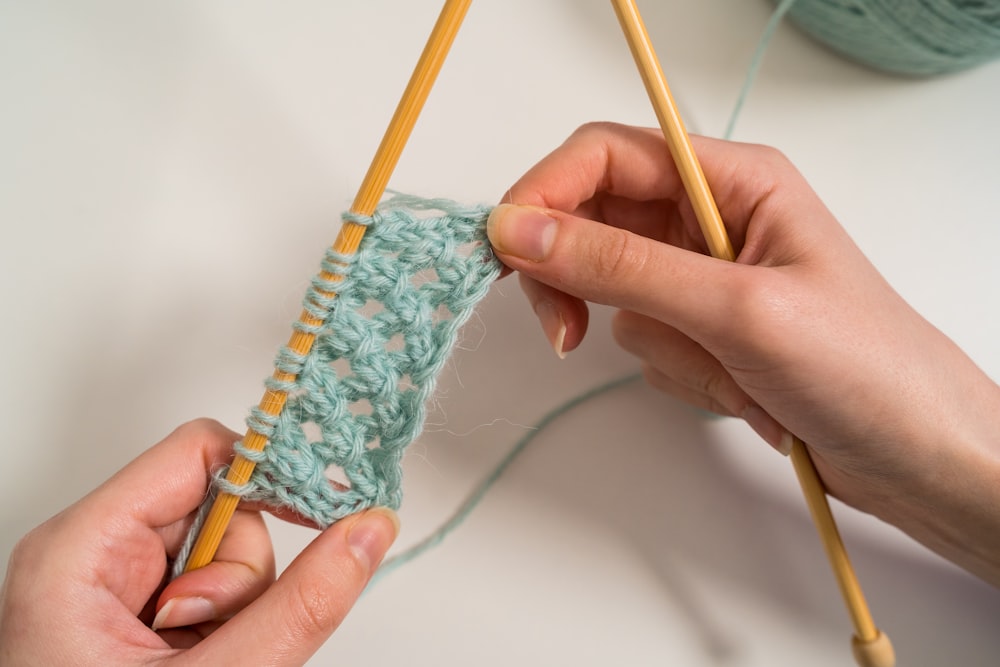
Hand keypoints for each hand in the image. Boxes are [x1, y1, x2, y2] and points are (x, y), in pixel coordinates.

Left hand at [0, 419, 397, 664]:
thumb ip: (297, 606)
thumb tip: (368, 531)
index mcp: (81, 548)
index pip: (198, 451)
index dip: (268, 473)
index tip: (326, 513)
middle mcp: (94, 552)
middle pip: (219, 504)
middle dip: (244, 573)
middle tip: (220, 634)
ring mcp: (116, 583)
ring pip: (225, 550)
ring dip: (238, 607)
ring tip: (203, 658)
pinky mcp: (137, 612)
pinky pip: (213, 587)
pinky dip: (229, 623)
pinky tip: (203, 658)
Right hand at [487, 122, 999, 584]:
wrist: (916, 457)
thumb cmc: (866, 369)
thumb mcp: (737, 309)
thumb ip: (621, 267)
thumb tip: (520, 230)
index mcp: (733, 180)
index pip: (606, 156)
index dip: (545, 192)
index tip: (505, 249)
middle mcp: (713, 219)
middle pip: (593, 220)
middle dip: (578, 278)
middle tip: (567, 328)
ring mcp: (704, 278)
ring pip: (612, 291)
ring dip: (651, 340)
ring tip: (725, 368)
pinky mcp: (701, 329)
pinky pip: (638, 339)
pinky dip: (674, 370)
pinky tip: (736, 389)